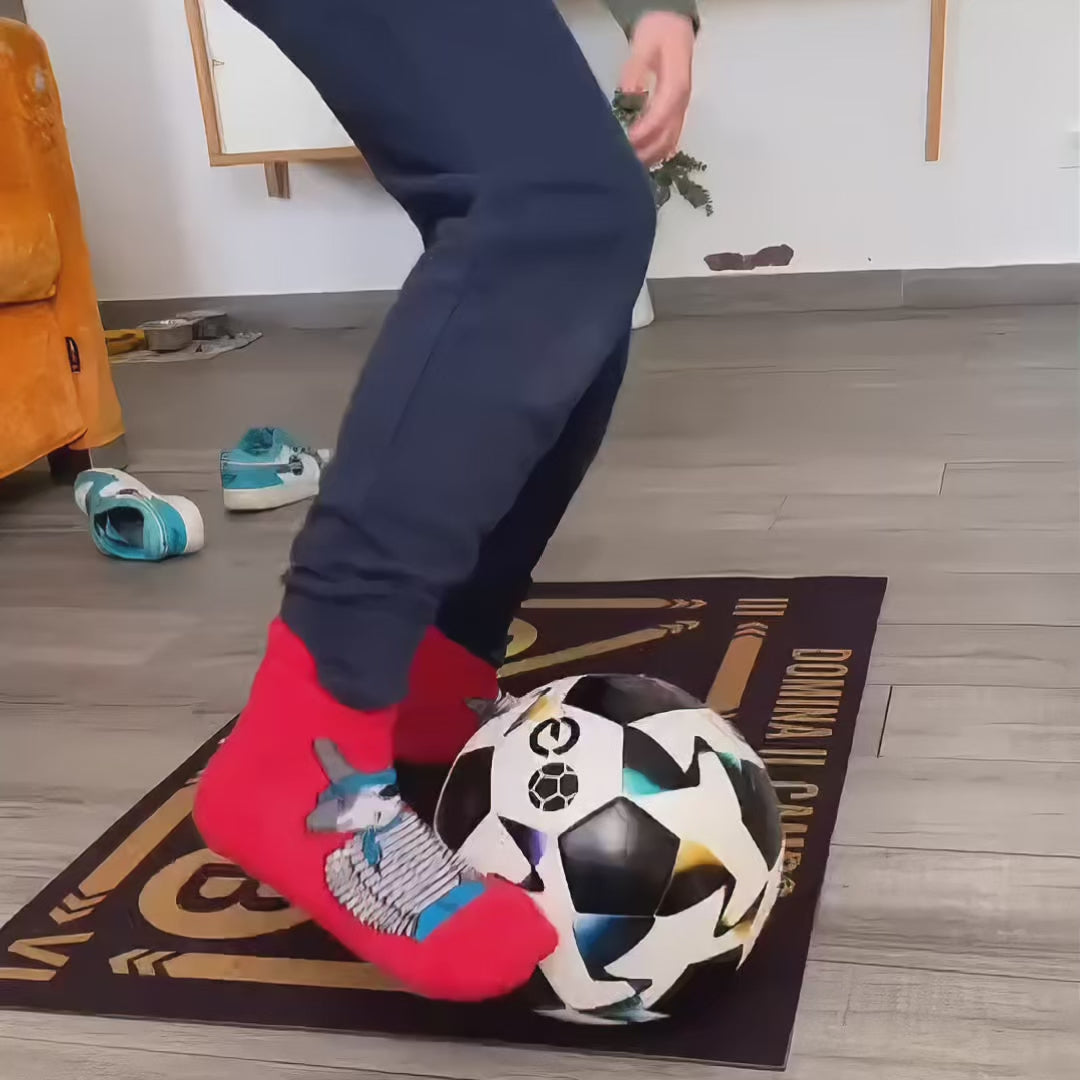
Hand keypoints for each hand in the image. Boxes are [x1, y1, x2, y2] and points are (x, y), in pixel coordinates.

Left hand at [619, 11, 694, 166]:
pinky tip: (641, 159)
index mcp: (676, 85)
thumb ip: (633, 73)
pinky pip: (669, 140)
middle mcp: (681, 103)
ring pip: (669, 143)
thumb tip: (626, 97)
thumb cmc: (659, 34)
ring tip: (629, 167)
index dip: (644, 132)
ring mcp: (680, 110)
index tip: (626, 142)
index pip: (661, 115)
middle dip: (645, 151)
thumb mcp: (642, 46)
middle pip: (667, 136)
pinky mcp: (675, 114)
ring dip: (650, 156)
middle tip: (622, 162)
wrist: (675, 29)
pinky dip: (655, 152)